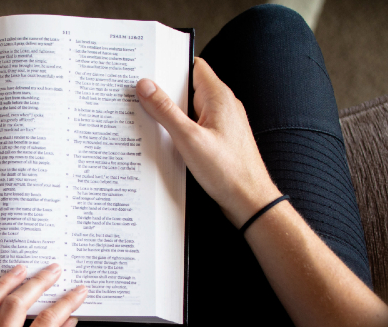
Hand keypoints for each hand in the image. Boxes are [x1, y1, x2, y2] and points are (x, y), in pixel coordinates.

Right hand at [136, 58, 281, 226]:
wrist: (249, 200)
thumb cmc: (227, 171)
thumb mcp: (188, 138)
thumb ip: (165, 110)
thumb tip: (146, 85)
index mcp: (218, 97)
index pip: (193, 66)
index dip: (170, 64)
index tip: (147, 68)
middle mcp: (222, 106)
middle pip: (188, 87)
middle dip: (164, 91)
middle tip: (138, 95)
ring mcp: (221, 123)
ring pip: (189, 109)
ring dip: (170, 114)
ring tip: (146, 118)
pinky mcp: (218, 139)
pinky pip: (194, 126)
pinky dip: (179, 129)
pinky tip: (164, 140)